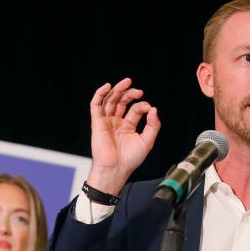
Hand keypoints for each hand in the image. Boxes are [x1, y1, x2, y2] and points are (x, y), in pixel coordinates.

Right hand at [86, 77, 160, 193]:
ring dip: (117, 90)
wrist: (116, 168)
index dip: (142, 105)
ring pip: (110, 100)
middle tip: (138, 91)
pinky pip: (95, 105)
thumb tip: (153, 109)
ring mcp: (106, 122)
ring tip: (127, 82)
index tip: (148, 108)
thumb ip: (153, 125)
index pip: (135, 109)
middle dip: (129, 93)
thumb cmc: (130, 159)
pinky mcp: (97, 122)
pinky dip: (100, 94)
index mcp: (127, 127)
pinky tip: (107, 86)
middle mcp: (116, 123)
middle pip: (121, 101)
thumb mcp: (147, 141)